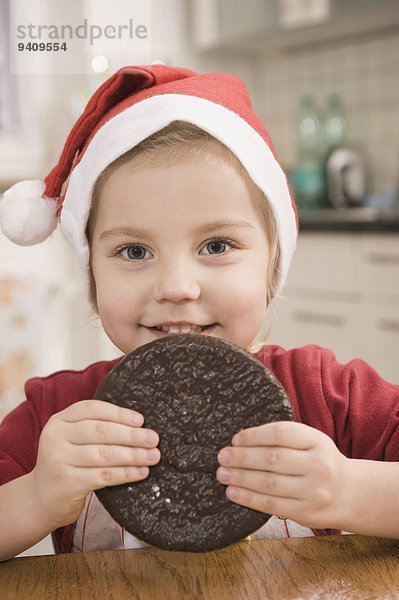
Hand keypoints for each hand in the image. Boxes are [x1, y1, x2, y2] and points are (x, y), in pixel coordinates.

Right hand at [31, 400, 159, 528]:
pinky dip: (126, 473)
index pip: (92, 409)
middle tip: (154, 439)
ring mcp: (59, 460)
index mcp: (59, 420)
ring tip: (153, 456)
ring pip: (105, 454)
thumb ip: (94, 428)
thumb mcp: (71, 440)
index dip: (119, 413)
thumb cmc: (66, 465)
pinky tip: (142, 472)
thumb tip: (139, 425)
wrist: (39, 500)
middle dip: (132, 435)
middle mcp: (55, 437)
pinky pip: (104, 476)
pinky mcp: (67, 483)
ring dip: (134, 455)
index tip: (141, 420)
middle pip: (101, 431)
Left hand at [216, 421, 351, 529]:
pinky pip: (271, 504)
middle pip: (272, 459)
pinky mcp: (306, 513)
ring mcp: (313, 491)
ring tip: (222, 474)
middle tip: (222, 456)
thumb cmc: (320, 461)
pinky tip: (233, 492)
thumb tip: (241, 441)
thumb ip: (284, 438)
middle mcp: (317, 465)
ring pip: (269, 483)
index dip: (255, 435)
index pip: (281, 433)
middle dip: (242, 457)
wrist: (350, 493)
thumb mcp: (311, 442)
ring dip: (241, 478)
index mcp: (317, 441)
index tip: (236, 439)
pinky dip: (248, 498)